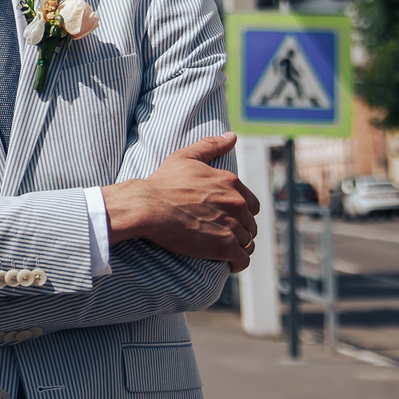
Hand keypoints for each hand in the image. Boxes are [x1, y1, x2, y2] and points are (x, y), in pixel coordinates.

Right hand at [102, 134, 258, 269]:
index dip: (240, 212)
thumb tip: (233, 136)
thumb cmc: (163, 182)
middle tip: (222, 234)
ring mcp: (233, 225)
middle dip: (240, 230)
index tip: (227, 218)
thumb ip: (211, 145)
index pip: (251, 203)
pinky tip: (228, 262)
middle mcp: (237, 203)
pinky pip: (242, 259)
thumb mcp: (185, 157)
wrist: (148, 207)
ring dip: (239, 247)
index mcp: (231, 182)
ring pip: (248, 242)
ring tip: (225, 250)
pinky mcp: (225, 246)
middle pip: (251, 224)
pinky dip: (237, 262)